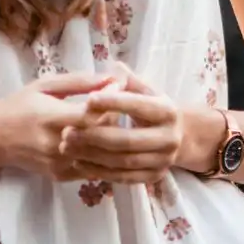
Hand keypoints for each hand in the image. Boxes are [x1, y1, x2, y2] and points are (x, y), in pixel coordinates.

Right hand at [0, 71, 119, 180]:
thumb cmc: (20, 105)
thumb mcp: (46, 86)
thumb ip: (80, 82)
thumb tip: (112, 78)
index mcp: (53, 118)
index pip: (93, 115)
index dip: (113, 104)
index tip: (121, 91)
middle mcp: (57, 145)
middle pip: (102, 138)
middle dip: (117, 123)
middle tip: (124, 109)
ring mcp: (60, 164)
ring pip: (101, 158)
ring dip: (115, 143)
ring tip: (120, 125)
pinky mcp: (61, 176)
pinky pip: (92, 170)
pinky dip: (104, 158)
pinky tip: (107, 145)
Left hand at [56, 62, 185, 185]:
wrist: (177, 136)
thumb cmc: (151, 107)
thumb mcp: (145, 89)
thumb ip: (128, 79)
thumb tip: (114, 66)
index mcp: (168, 111)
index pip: (139, 106)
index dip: (113, 103)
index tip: (88, 99)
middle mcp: (170, 139)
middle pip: (128, 140)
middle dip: (95, 136)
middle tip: (67, 131)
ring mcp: (163, 161)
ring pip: (123, 161)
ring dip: (92, 155)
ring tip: (67, 146)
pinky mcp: (153, 177)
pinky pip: (123, 177)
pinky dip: (99, 171)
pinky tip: (79, 162)